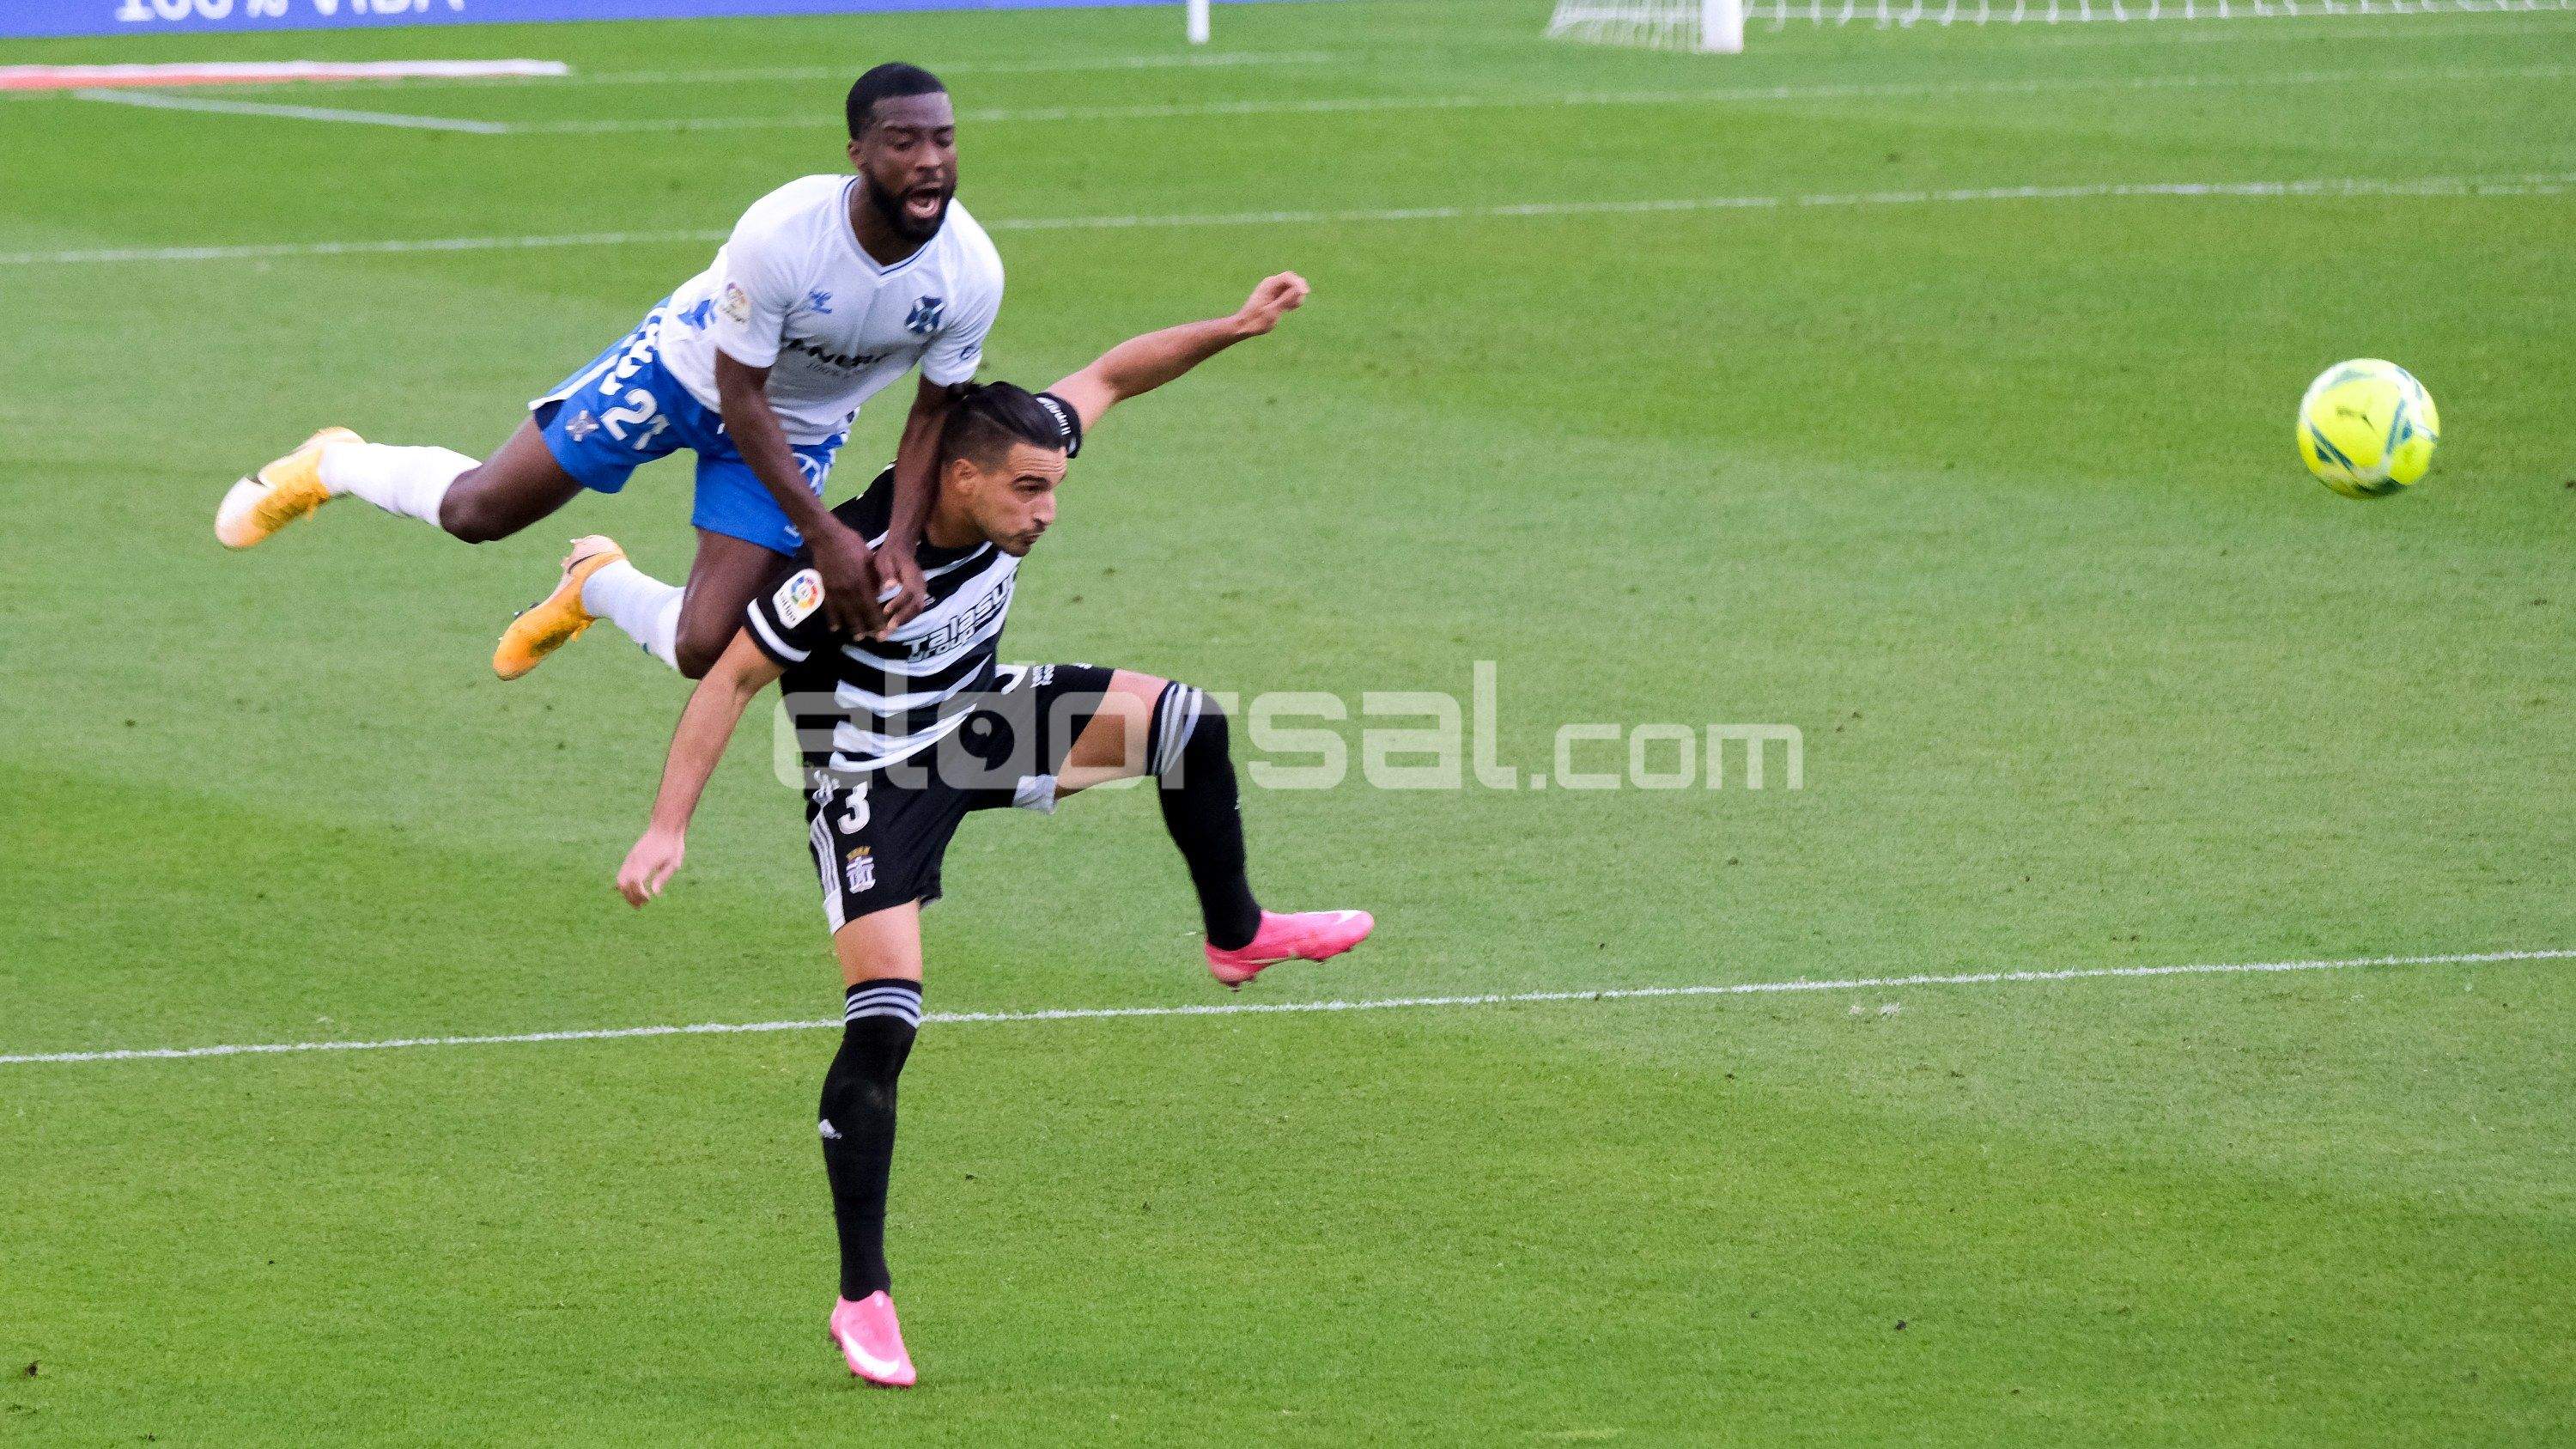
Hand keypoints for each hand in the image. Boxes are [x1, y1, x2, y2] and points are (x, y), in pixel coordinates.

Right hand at [617, 827, 685, 907]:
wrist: (665, 827)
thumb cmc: (672, 845)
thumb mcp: (674, 863)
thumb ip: (663, 877)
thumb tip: (655, 893)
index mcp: (646, 862)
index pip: (635, 882)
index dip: (639, 894)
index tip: (649, 898)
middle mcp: (635, 861)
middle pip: (624, 884)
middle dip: (631, 898)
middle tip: (642, 905)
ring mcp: (630, 859)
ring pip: (620, 880)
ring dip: (626, 893)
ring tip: (637, 901)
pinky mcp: (630, 858)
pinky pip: (622, 874)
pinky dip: (624, 885)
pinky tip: (633, 891)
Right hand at [810, 518, 887, 637]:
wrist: (827, 538)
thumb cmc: (853, 545)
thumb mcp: (870, 559)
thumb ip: (875, 578)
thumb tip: (882, 593)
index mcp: (862, 583)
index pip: (872, 608)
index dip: (878, 622)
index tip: (884, 632)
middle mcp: (848, 590)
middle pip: (859, 614)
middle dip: (868, 628)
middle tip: (874, 639)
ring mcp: (835, 590)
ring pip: (844, 614)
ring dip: (852, 627)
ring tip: (858, 637)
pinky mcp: (825, 588)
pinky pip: (829, 608)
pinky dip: (833, 619)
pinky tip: (836, 628)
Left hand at [869, 545, 929, 637]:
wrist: (901, 549)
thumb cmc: (889, 555)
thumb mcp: (884, 560)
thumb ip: (887, 574)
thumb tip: (889, 587)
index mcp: (912, 574)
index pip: (909, 591)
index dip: (899, 603)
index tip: (885, 611)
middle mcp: (921, 584)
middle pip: (916, 605)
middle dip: (902, 618)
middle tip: (887, 630)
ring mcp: (921, 591)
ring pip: (916, 610)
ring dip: (903, 622)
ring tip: (887, 633)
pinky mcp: (918, 596)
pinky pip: (914, 610)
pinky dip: (904, 619)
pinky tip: (890, 626)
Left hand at [1234, 271, 1308, 337]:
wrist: (1244, 326)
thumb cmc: (1256, 320)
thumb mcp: (1272, 312)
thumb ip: (1286, 300)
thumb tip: (1300, 289)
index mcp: (1269, 285)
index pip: (1288, 277)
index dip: (1299, 283)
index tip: (1305, 294)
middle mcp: (1271, 284)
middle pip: (1292, 280)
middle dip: (1298, 291)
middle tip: (1296, 305)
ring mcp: (1273, 289)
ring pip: (1291, 287)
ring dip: (1296, 296)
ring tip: (1290, 309)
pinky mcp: (1275, 295)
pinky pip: (1288, 293)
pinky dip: (1292, 299)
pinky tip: (1288, 309)